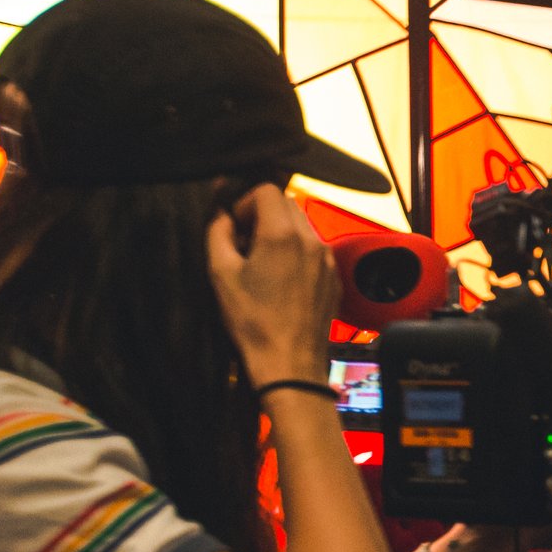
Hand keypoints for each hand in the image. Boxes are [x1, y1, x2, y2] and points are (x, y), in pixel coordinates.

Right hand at [207, 184, 335, 385]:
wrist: (289, 362)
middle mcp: (312, 240)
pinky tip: (281, 278)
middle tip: (245, 242)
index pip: (267, 189)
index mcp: (283, 234)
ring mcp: (327, 259)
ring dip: (280, 232)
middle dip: (263, 214)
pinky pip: (315, 249)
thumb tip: (221, 214)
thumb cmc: (253, 321)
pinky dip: (297, 251)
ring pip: (303, 225)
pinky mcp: (334, 278)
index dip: (245, 202)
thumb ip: (218, 233)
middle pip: (288, 203)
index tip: (235, 226)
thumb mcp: (221, 273)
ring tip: (261, 262)